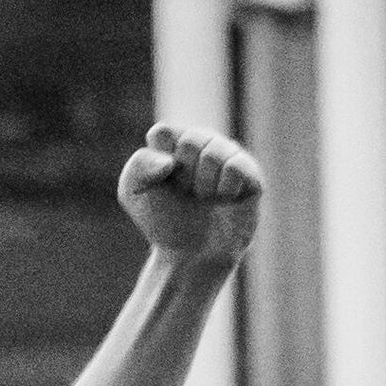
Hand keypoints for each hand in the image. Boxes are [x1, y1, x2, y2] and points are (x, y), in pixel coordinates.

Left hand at [119, 122, 264, 266]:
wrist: (190, 253)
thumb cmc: (162, 220)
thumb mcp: (133, 193)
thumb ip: (139, 166)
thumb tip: (169, 161)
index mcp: (173, 144)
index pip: (163, 132)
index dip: (159, 161)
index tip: (161, 180)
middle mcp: (204, 144)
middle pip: (191, 139)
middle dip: (183, 173)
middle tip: (185, 192)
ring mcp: (230, 157)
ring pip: (215, 151)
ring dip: (203, 183)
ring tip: (204, 198)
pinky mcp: (252, 175)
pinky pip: (236, 166)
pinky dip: (224, 187)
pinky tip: (224, 199)